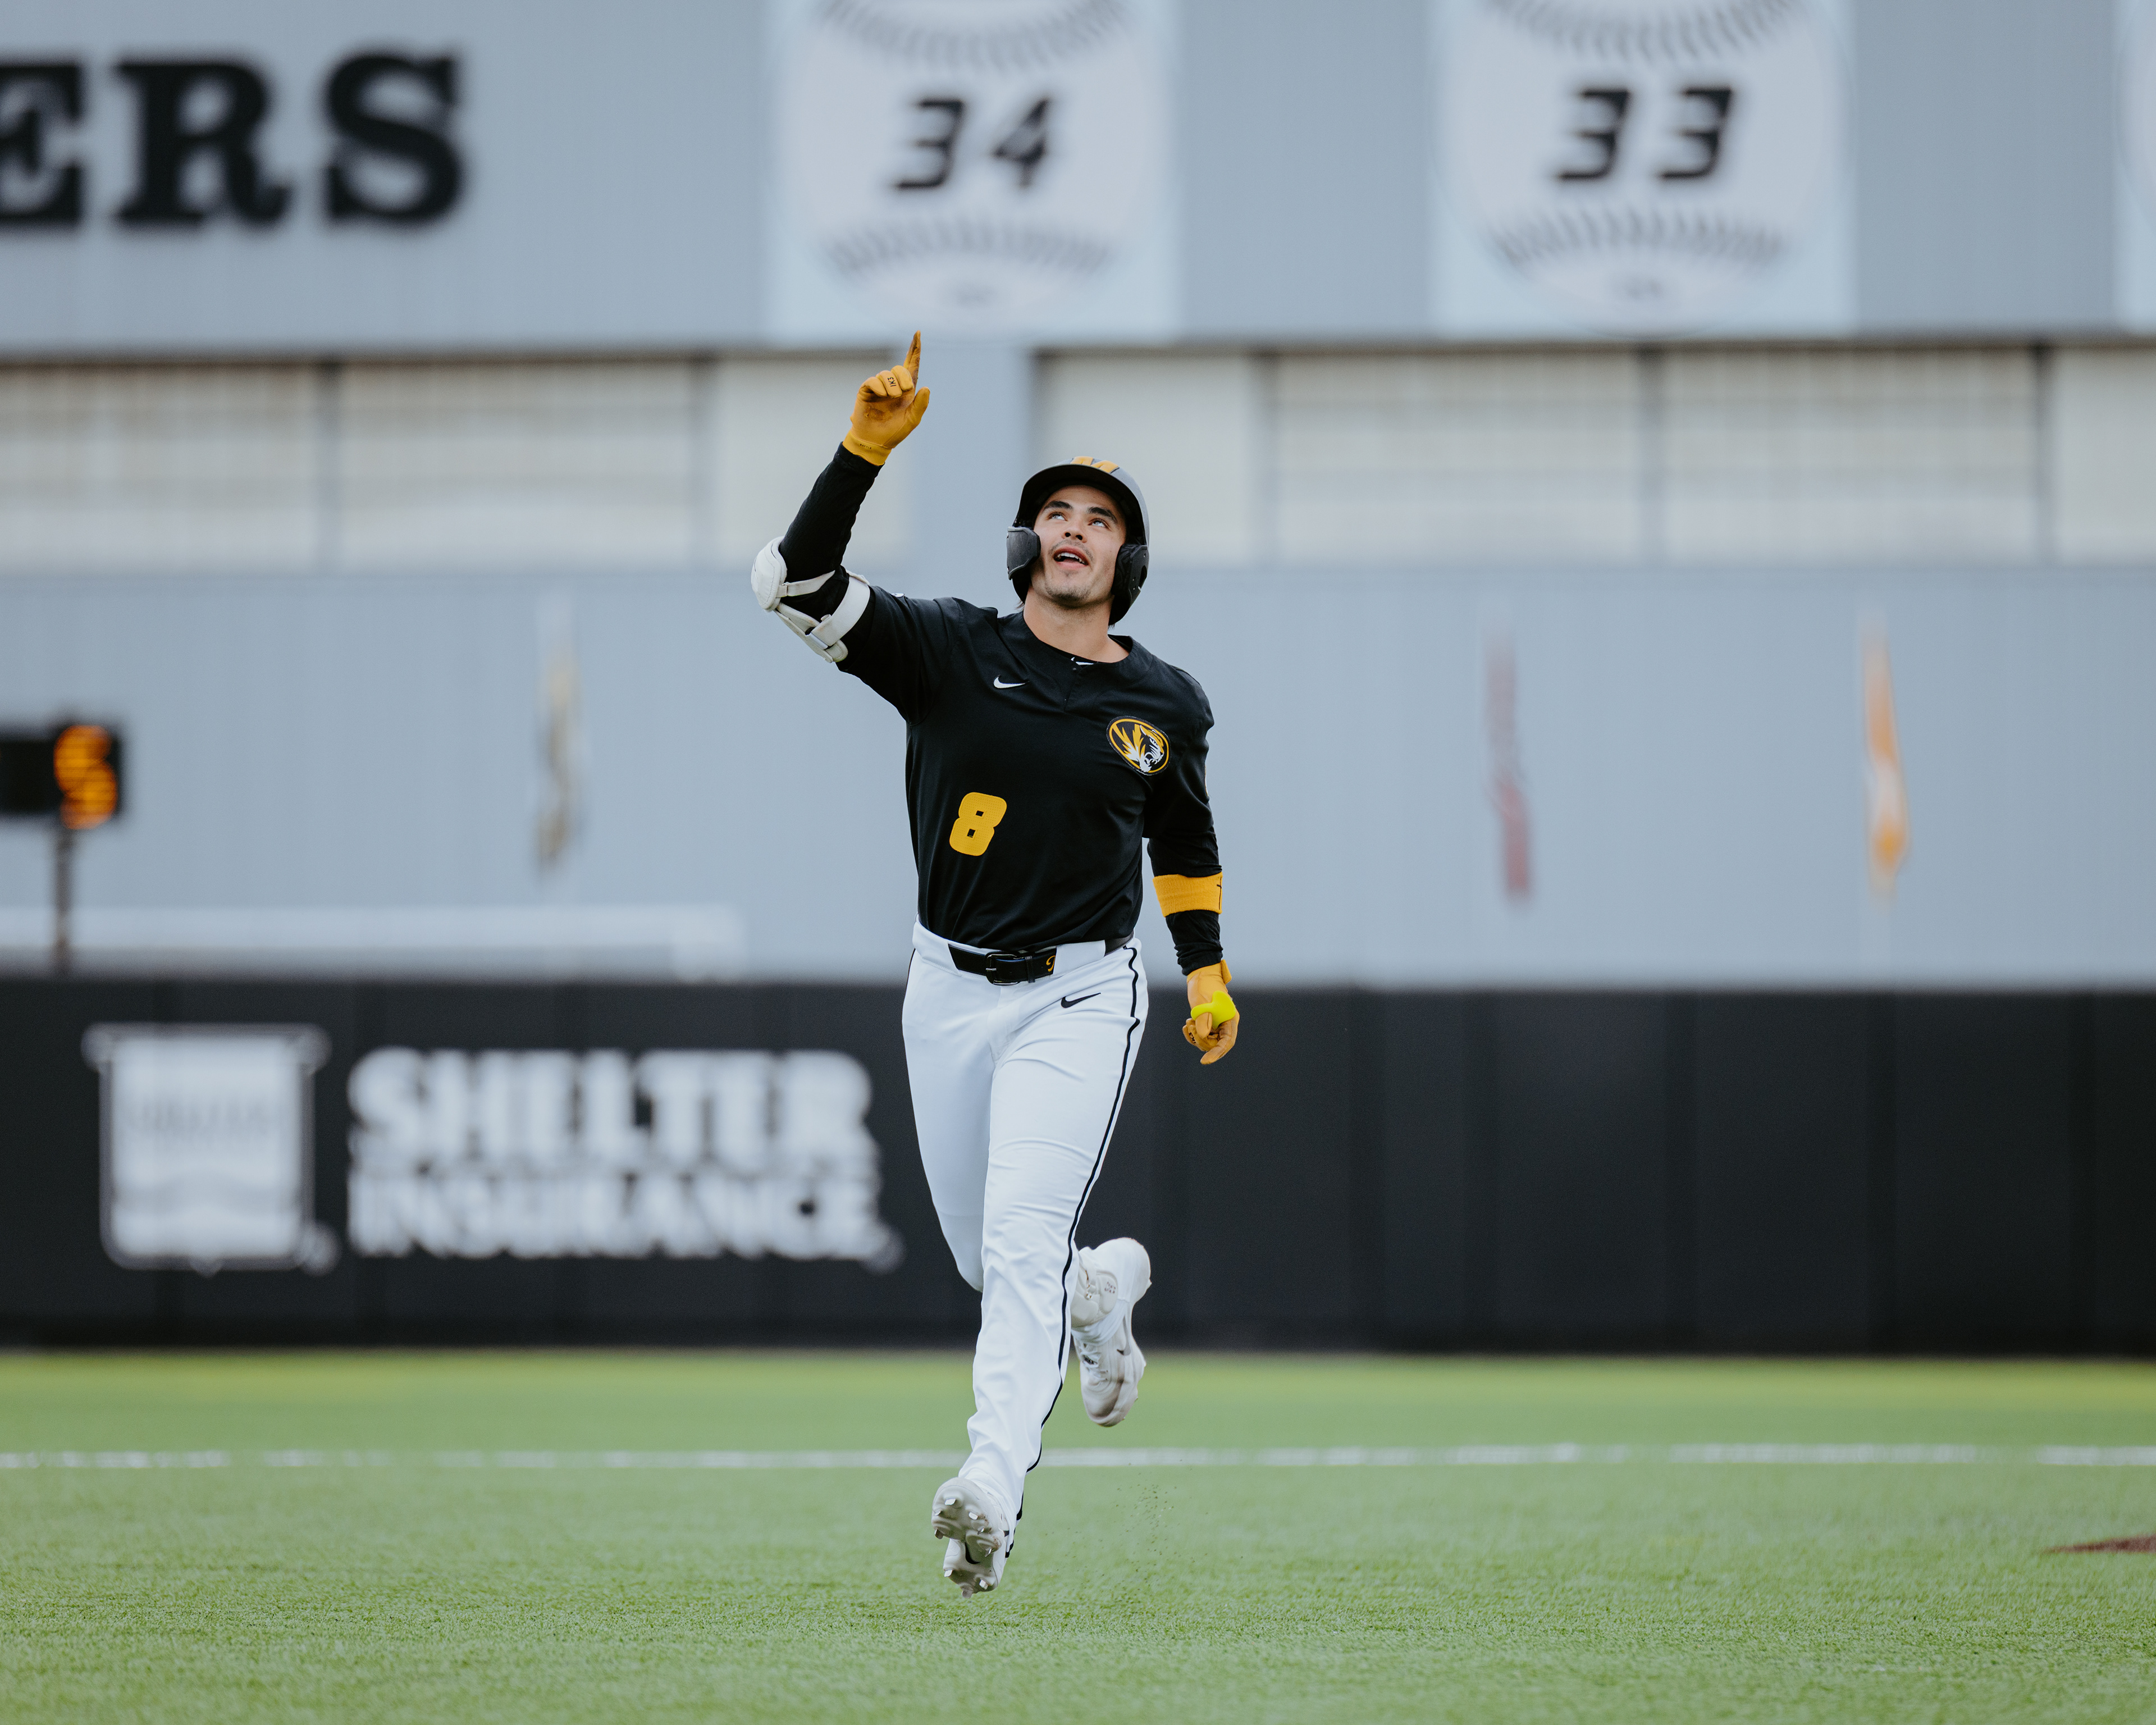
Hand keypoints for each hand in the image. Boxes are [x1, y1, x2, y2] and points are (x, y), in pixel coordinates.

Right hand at [841, 332, 929, 464]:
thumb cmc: (895, 431)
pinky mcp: (866, 390)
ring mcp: (879, 387)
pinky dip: (879, 386)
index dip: (915, 349)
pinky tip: (883, 395)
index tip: (918, 333)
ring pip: (886, 374)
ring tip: (892, 397)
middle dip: (904, 377)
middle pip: (899, 368)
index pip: (911, 365)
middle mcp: (893, 385)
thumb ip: (921, 405)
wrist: (875, 441)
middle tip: (905, 391)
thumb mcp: (912, 420)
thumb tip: (926, 387)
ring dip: (892, 385)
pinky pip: (873, 381)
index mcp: (906, 390)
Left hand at [1182, 962, 1237, 1064]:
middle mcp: (1225, 1025)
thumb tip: (1204, 1035)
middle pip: (1215, 1045)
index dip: (1217, 1053)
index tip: (1204, 1061)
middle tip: (1189, 1026)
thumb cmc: (1204, 986)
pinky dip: (1192, 1034)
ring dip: (1195, 1036)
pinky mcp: (1208, 1025)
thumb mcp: (1202, 1001)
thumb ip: (1204, 1018)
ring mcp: (1217, 1026)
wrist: (1200, 976)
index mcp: (1230, 1019)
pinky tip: (1187, 1024)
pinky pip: (1200, 1037)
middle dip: (1201, 1040)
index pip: (1226, 1042)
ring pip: (1206, 1042)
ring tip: (1188, 1022)